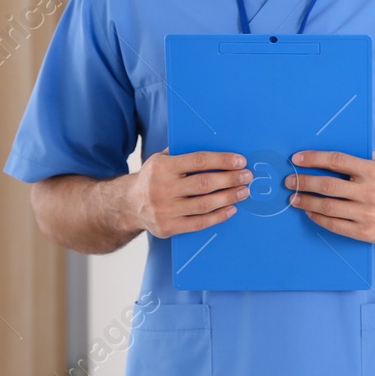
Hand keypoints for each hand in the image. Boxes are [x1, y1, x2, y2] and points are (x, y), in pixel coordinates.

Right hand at [127, 149, 251, 238]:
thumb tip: (215, 148)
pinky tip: (231, 209)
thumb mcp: (160, 159)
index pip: (198, 161)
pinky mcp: (168, 227)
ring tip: (244, 192)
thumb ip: (182, 153)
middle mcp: (162, 189)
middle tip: (247, 176)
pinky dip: (218, 216)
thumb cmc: (152, 178)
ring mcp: (165, 210)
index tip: (240, 161)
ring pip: (204, 204)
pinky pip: (199, 223)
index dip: (222, 160)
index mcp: (162, 167)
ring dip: (229, 198)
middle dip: (230, 179)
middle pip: (205, 184)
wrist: (128, 205)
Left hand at [285, 150, 374, 244]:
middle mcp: (371, 192)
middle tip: (290, 181)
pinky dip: (317, 218)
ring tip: (294, 197)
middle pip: (328, 185)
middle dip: (304, 182)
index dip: (314, 159)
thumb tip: (332, 150)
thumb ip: (361, 156)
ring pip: (328, 207)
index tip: (298, 159)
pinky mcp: (365, 232)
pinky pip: (334, 225)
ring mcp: (368, 214)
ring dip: (306, 201)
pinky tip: (309, 212)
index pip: (337, 161)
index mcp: (374, 171)